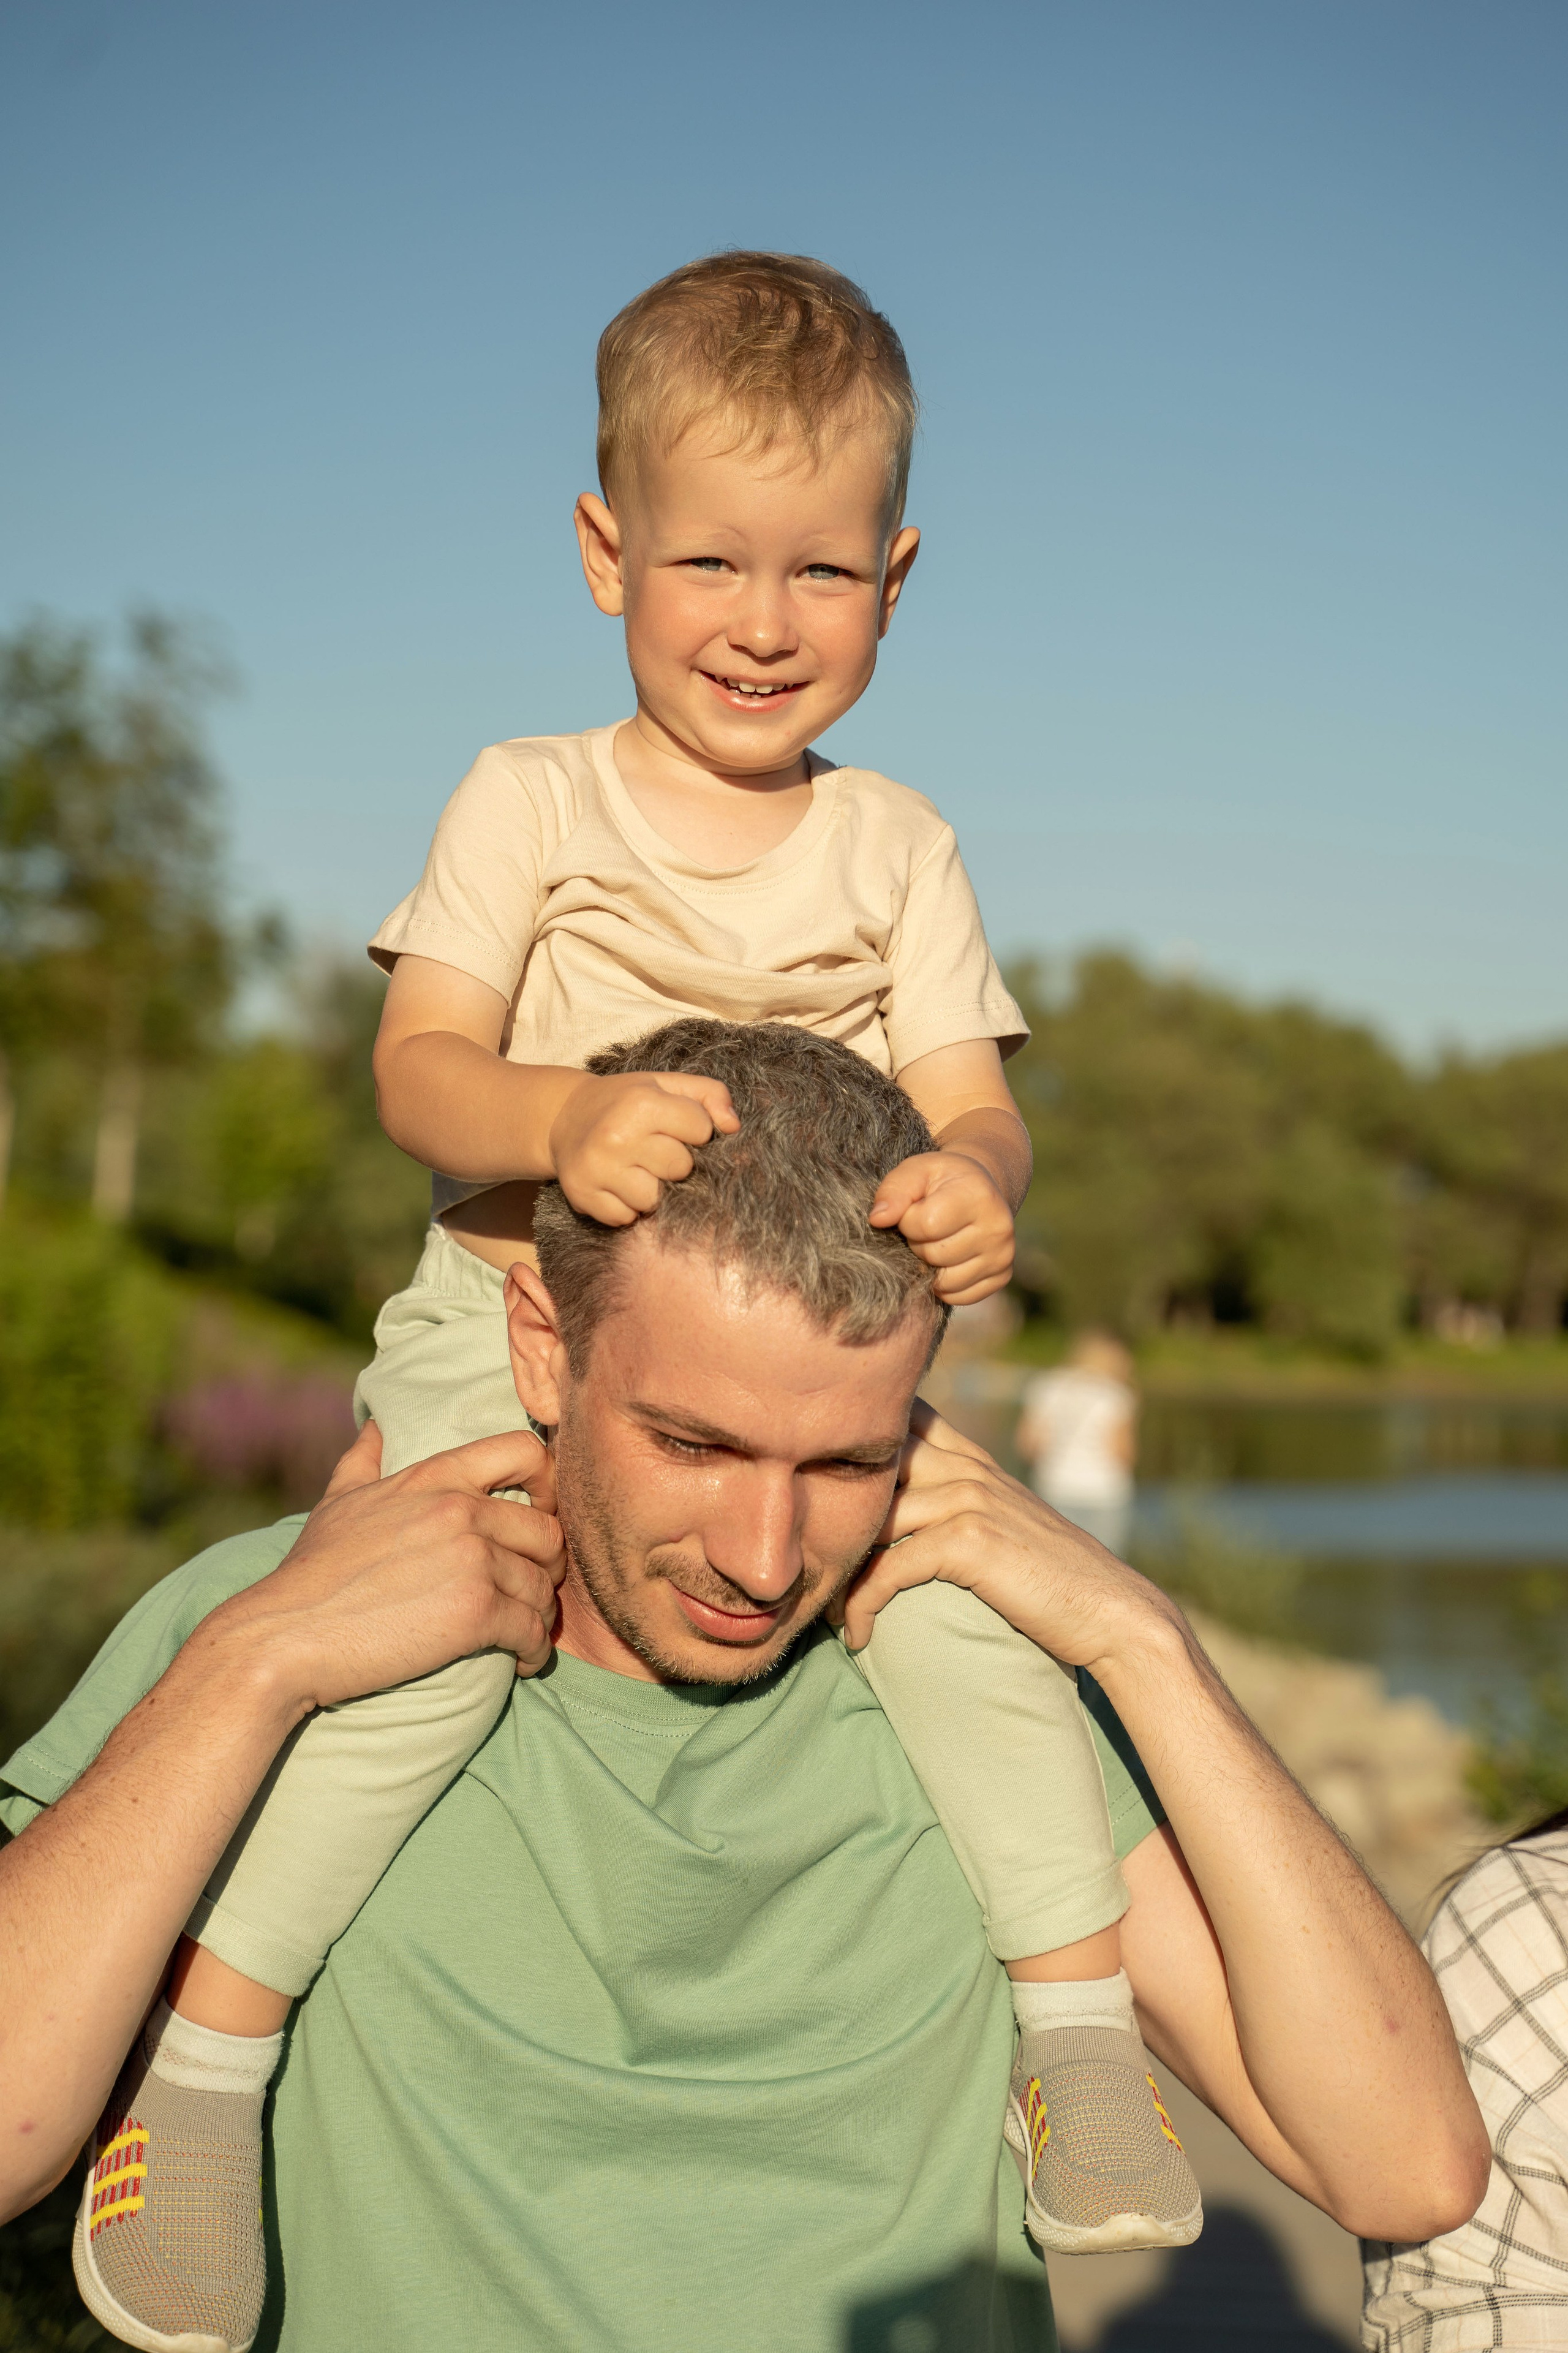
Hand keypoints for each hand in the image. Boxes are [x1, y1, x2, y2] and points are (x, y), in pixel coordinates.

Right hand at [201, 1421, 567, 1718]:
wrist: (282, 1637)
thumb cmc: (311, 1575)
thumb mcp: (338, 1503)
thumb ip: (364, 1460)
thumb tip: (375, 1424)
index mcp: (434, 1478)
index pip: (525, 1452)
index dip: (548, 1484)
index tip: (539, 1517)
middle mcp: (459, 1509)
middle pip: (548, 1530)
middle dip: (547, 1565)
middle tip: (531, 1589)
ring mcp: (470, 1560)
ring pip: (542, 1586)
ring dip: (539, 1614)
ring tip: (523, 1632)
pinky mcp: (474, 1613)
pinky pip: (532, 1630)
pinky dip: (533, 1651)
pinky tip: (521, 1661)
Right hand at [547, 1070, 739, 1224]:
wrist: (563, 1117)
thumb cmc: (625, 1102)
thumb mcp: (666, 1084)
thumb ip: (709, 1095)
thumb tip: (734, 1126)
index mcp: (641, 1103)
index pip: (701, 1129)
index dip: (694, 1129)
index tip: (674, 1125)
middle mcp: (617, 1137)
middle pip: (680, 1169)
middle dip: (674, 1162)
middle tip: (652, 1149)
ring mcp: (597, 1169)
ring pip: (654, 1200)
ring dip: (651, 1189)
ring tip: (635, 1168)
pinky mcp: (583, 1196)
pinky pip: (625, 1218)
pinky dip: (625, 1206)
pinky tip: (616, 1184)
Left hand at [839, 1400, 1179, 1668]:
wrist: (1113, 1614)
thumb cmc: (1056, 1583)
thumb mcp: (1006, 1526)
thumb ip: (963, 1507)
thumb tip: (908, 1522)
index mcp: (974, 1460)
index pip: (900, 1421)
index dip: (851, 1440)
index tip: (810, 1476)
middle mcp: (967, 1468)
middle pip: (870, 1465)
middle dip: (824, 1503)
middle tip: (795, 1554)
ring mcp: (969, 1498)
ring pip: (872, 1516)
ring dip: (837, 1565)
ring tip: (816, 1606)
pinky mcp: (970, 1541)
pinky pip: (891, 1568)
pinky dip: (864, 1605)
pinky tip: (858, 1636)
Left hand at [868, 1150, 1015, 1303]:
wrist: (980, 1188)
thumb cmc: (942, 1181)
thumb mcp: (916, 1171)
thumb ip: (894, 1191)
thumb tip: (877, 1220)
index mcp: (978, 1196)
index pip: (926, 1225)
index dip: (908, 1220)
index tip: (914, 1209)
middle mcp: (998, 1228)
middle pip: (934, 1255)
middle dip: (919, 1243)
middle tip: (927, 1225)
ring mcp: (1003, 1255)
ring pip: (945, 1281)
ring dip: (931, 1265)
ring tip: (938, 1240)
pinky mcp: (1002, 1276)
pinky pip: (958, 1296)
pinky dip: (945, 1284)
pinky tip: (948, 1258)